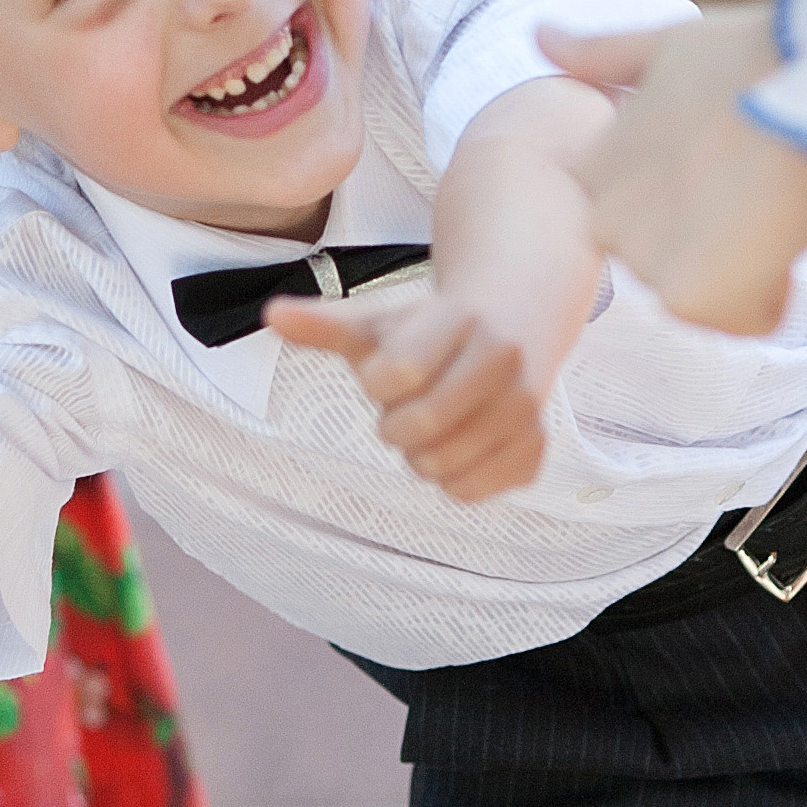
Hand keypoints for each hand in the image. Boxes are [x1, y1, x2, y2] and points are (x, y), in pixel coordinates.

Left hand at [264, 281, 551, 502]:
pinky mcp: (535, 448)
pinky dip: (452, 479)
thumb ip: (324, 326)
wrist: (513, 323)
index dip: (377, 384)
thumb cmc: (430, 329)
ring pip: (441, 466)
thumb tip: (270, 315)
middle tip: (408, 407)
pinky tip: (461, 444)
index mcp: (459, 319)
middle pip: (418, 427)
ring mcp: (525, 406)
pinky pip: (470, 491)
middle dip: (396, 425)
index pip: (393, 375)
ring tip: (436, 422)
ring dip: (421, 455)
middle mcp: (503, 359)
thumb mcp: (379, 321)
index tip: (390, 373)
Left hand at [544, 9, 806, 335]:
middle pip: (675, 264)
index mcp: (597, 167)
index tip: (734, 161)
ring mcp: (643, 258)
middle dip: (719, 242)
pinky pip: (740, 317)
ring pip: (710, 293)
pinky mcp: (687, 294)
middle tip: (759, 185)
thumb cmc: (752, 60)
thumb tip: (543, 36)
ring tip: (774, 204)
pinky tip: (786, 238)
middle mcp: (607, 217)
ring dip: (748, 268)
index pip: (644, 221)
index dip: (703, 199)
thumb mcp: (668, 46)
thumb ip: (603, 56)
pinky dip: (773, 295)